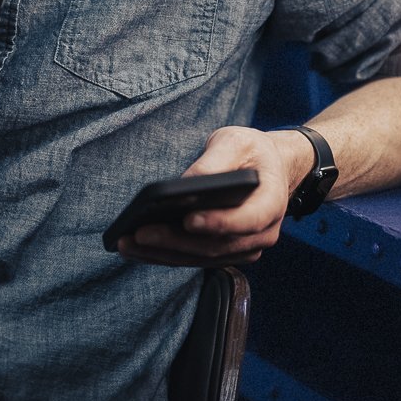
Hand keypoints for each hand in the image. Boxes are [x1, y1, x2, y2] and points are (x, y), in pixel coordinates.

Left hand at [115, 126, 315, 266]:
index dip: (219, 223)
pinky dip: (166, 255)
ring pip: (201, 258)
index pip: (248, 219)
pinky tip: (138, 247)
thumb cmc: (251, 152)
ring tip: (128, 242)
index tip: (187, 219)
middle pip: (216, 245)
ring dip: (163, 254)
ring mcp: (244, 249)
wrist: (267, 168)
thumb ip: (216, 160)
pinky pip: (194, 259)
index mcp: (272, 203)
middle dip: (175, 241)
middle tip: (141, 233)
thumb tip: (184, 184)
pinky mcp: (225, 254)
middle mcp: (262, 234)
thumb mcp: (237, 141)